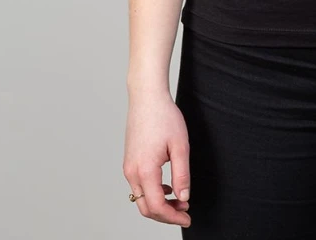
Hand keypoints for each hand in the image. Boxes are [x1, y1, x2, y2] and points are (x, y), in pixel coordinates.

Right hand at [123, 89, 191, 227]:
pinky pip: (138, 187)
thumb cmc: (164, 116)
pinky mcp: (129, 161)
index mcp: (145, 170)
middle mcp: (132, 172)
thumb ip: (182, 175)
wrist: (147, 97)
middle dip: (166, 214)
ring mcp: (128, 167)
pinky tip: (167, 187)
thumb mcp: (180, 146)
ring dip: (159, 204)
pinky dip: (152, 193)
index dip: (173, 217)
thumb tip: (183, 197)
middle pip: (146, 208)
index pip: (157, 206)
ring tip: (179, 199)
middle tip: (185, 212)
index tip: (187, 217)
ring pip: (141, 199)